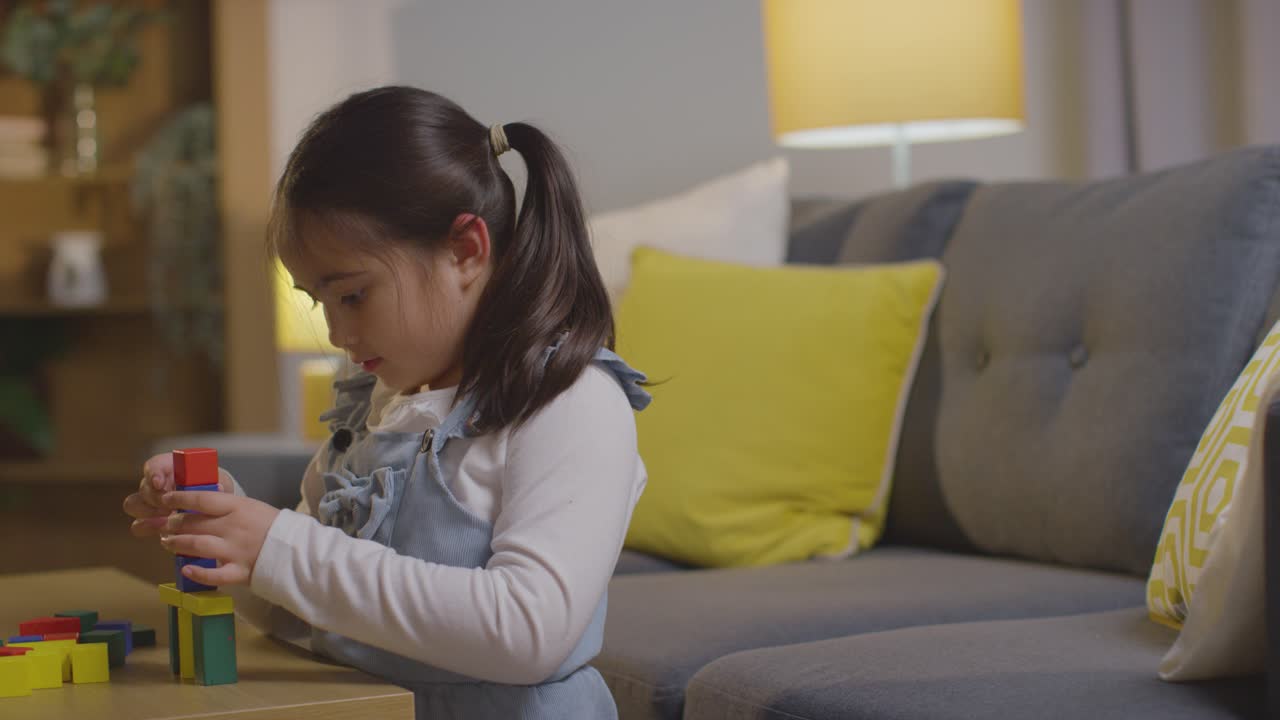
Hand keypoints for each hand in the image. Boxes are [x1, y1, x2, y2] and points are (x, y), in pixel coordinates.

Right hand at [122, 453, 231, 537]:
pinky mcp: (149, 520)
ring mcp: (149, 501)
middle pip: (143, 488)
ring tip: (168, 519)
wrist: (211, 503)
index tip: (159, 483)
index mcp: (169, 467)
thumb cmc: (212, 486)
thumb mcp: (215, 480)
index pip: (154, 465)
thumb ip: (213, 481)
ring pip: (133, 505)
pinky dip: (148, 528)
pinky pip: (138, 525)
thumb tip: (218, 487)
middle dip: (155, 499)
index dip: (153, 473)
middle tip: (170, 508)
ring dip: (149, 513)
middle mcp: (155, 483)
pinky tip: (163, 532)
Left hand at [159, 490, 280, 586]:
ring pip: (197, 545)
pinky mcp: (239, 571)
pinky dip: (198, 572)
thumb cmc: (273, 526)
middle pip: (194, 523)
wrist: (297, 549)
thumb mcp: (252, 507)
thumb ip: (228, 506)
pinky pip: (214, 574)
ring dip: (178, 544)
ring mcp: (235, 550)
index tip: (166, 499)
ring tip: (168, 543)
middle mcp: (233, 527)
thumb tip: (201, 503)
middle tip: (167, 525)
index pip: (202, 499)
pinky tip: (186, 569)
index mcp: (238, 507)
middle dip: (174, 524)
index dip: (180, 498)